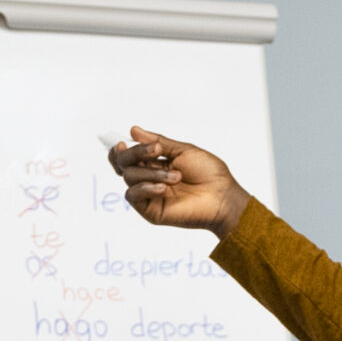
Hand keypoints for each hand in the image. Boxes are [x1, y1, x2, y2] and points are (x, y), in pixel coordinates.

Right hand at [106, 126, 250, 238]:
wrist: (222, 197)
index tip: (122, 142)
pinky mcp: (149, 210)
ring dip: (152, 173)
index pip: (127, 155)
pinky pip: (132, 196)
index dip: (120, 148)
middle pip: (123, 163)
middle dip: (135, 153)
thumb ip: (157, 141)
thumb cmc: (209, 174)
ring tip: (177, 176)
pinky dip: (146, 188)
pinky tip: (163, 188)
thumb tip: (133, 130)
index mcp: (155, 163)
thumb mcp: (183, 150)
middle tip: (156, 151)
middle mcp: (148, 178)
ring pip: (129, 177)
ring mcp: (148, 194)